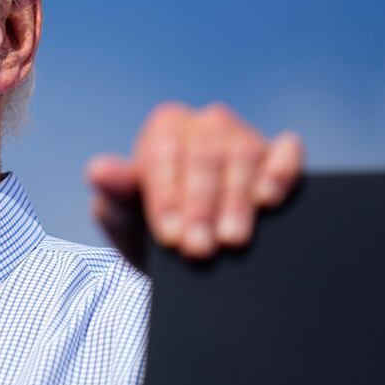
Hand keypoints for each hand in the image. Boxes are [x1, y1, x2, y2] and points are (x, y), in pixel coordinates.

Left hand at [86, 102, 303, 268]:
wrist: (197, 259)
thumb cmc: (154, 233)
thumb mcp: (128, 222)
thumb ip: (114, 196)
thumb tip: (98, 170)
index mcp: (164, 128)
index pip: (162, 155)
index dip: (166, 198)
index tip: (169, 236)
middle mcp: (205, 124)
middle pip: (203, 157)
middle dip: (201, 207)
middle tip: (200, 250)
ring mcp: (245, 136)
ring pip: (243, 156)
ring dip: (236, 201)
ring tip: (232, 240)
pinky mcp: (280, 154)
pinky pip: (286, 153)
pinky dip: (280, 172)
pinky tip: (269, 199)